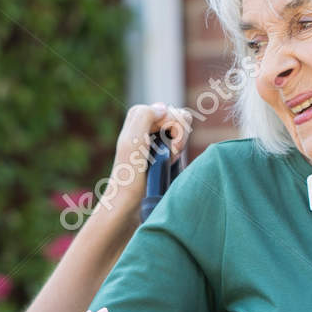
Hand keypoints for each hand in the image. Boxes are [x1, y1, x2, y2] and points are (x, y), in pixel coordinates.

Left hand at [100, 103, 191, 217]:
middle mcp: (147, 123)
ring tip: (169, 160)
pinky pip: (181, 141)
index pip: (171, 111)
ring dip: (179, 145)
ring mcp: (156, 136)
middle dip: (180, 136)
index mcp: (138, 116)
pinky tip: (170, 163)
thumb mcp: (132, 141)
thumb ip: (144, 116)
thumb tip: (164, 108)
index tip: (166, 147)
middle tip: (170, 155)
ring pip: (183, 129)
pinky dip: (179, 152)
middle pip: (180, 117)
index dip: (174, 128)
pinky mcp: (162, 150)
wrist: (129, 203)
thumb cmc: (129, 175)